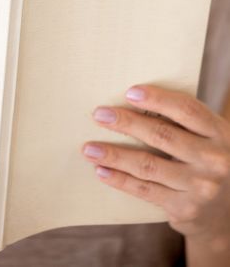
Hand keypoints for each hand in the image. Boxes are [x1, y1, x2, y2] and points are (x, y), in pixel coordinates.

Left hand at [81, 85, 229, 243]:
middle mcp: (213, 159)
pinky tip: (102, 171)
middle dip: (126, 123)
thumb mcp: (209, 137)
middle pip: (162, 135)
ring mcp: (200, 186)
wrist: (227, 212)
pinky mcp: (185, 208)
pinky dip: (120, 180)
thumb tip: (132, 98)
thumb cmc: (207, 161)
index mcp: (219, 132)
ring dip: (114, 155)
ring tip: (90, 148)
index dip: (157, 99)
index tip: (129, 93)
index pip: (186, 110)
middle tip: (99, 115)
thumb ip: (183, 121)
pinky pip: (146, 190)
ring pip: (148, 165)